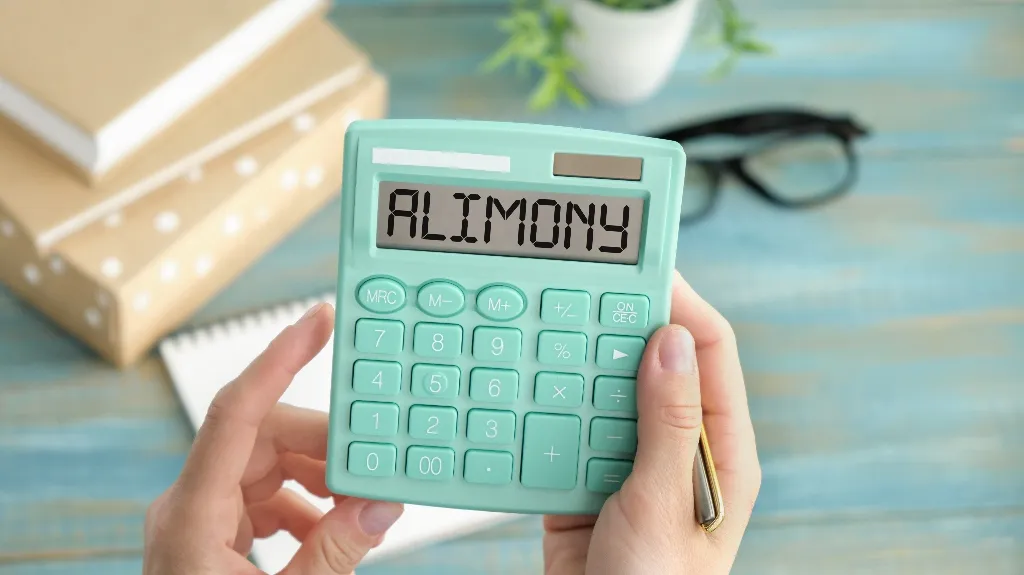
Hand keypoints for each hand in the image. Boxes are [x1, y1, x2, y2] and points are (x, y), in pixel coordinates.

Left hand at [144, 303, 403, 574]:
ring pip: (267, 467)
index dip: (277, 359)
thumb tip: (380, 503)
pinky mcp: (210, 535)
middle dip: (324, 448)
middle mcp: (187, 505)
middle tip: (374, 466)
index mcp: (190, 516)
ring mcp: (197, 519)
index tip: (316, 321)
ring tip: (359, 509)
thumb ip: (334, 553)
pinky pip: (264, 497)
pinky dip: (305, 507)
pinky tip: (332, 532)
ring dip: (319, 482)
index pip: (234, 412)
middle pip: (262, 439)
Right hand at [543, 272, 760, 573]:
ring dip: (577, 360)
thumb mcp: (663, 506)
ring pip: (604, 388)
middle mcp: (676, 448)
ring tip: (550, 326)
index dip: (680, 303)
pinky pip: (566, 426)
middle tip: (583, 288)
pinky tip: (527, 387)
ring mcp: (628, 462)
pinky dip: (546, 404)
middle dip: (619, 323)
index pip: (709, 352)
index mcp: (719, 450)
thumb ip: (667, 424)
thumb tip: (668, 342)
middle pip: (652, 361)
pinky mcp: (585, 480)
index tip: (645, 266)